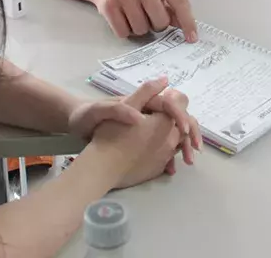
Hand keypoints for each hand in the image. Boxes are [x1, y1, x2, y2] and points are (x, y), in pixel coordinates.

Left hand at [73, 77, 200, 169]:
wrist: (76, 130)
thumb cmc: (86, 116)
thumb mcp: (98, 111)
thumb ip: (117, 110)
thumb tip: (139, 116)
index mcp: (140, 101)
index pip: (168, 102)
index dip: (179, 114)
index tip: (183, 130)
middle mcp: (147, 111)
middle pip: (176, 117)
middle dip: (189, 131)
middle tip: (193, 150)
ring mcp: (146, 126)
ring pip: (173, 132)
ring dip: (183, 145)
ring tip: (186, 161)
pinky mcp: (142, 140)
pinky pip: (162, 146)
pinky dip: (170, 156)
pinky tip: (170, 169)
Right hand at [87, 0, 196, 40]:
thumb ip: (171, 6)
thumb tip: (184, 26)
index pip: (179, 1)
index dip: (188, 22)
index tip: (191, 38)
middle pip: (160, 21)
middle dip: (157, 25)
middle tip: (148, 17)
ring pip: (141, 29)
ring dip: (140, 29)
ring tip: (134, 15)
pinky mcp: (108, 5)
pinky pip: (124, 32)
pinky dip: (125, 31)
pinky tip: (122, 18)